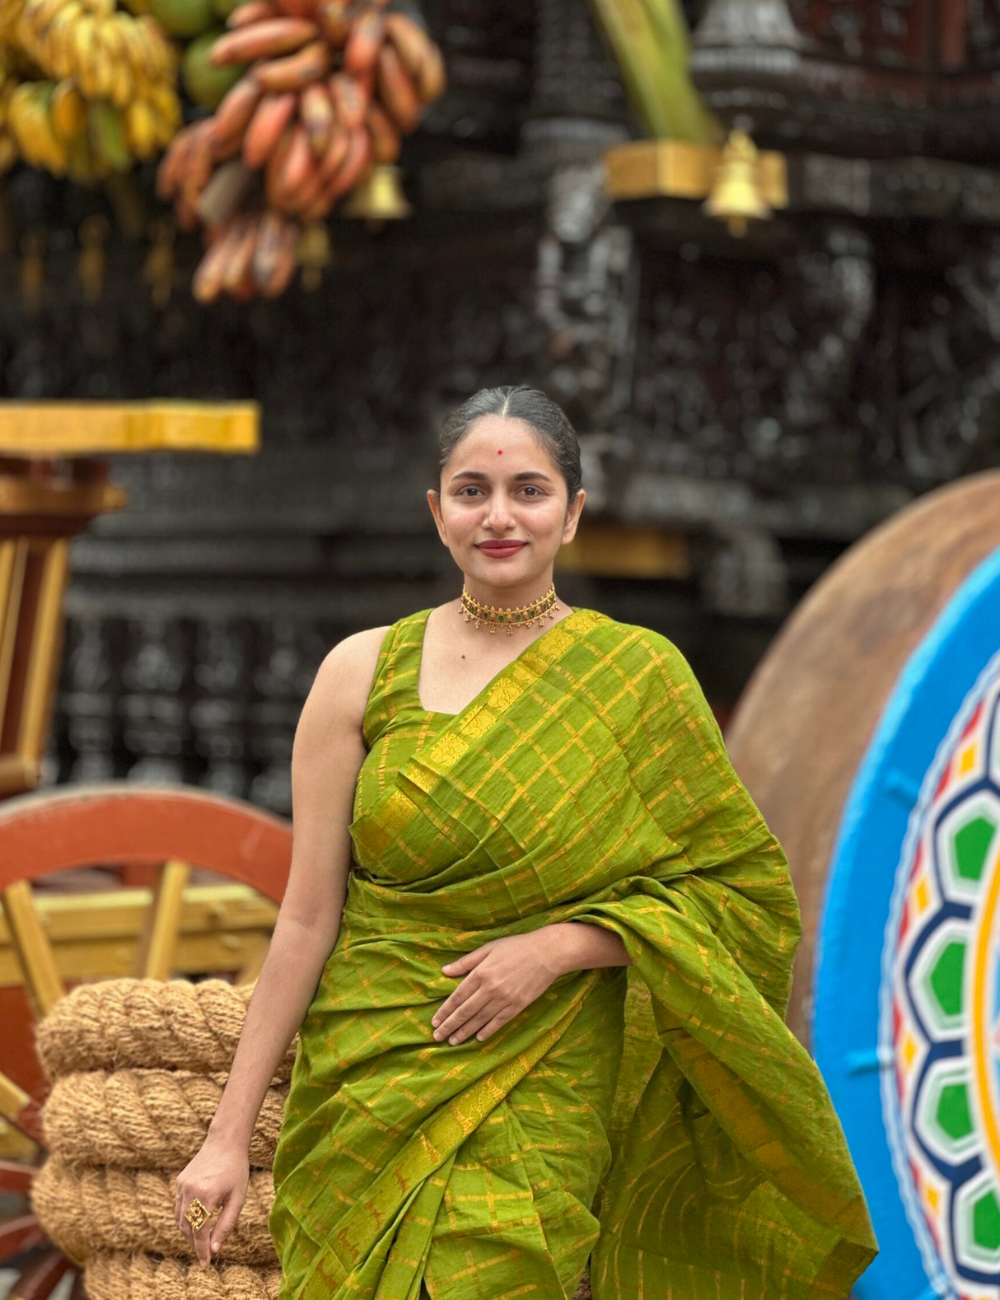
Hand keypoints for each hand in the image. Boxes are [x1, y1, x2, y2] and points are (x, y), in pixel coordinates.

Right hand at [174, 1133, 249, 1266]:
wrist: (225, 1142)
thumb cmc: (236, 1170)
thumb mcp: (238, 1198)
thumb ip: (226, 1225)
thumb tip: (214, 1249)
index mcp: (207, 1195)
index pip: (200, 1232)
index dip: (201, 1250)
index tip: (206, 1264)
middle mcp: (191, 1191)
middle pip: (187, 1228)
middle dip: (195, 1244)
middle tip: (205, 1254)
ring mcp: (182, 1186)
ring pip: (180, 1220)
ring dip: (189, 1233)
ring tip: (201, 1241)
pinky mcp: (179, 1182)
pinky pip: (178, 1207)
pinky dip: (185, 1219)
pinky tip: (196, 1222)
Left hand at [431, 929, 567, 1044]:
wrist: (547, 953)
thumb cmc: (516, 947)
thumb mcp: (488, 948)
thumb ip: (466, 962)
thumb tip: (444, 971)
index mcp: (481, 973)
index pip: (457, 997)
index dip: (445, 1011)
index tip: (434, 1021)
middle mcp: (490, 989)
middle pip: (465, 1011)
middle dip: (450, 1025)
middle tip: (438, 1036)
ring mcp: (504, 999)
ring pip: (480, 1020)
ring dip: (465, 1032)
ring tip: (453, 1041)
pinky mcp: (518, 1006)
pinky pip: (499, 1022)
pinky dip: (488, 1031)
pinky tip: (478, 1038)